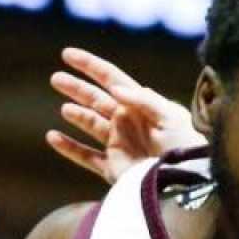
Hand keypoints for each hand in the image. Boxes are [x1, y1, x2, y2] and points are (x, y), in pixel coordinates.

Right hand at [46, 46, 198, 183]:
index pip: (111, 79)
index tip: (67, 54)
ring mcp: (119, 144)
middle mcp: (128, 122)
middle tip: (56, 78)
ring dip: (77, 115)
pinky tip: (52, 137)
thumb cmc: (186, 147)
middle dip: (76, 88)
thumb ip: (144, 100)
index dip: (90, 65)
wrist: (186, 184)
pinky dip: (69, 148)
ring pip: (90, 124)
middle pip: (96, 99)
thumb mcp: (171, 117)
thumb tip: (114, 87)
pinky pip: (86, 156)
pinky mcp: (113, 168)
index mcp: (141, 105)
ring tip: (65, 108)